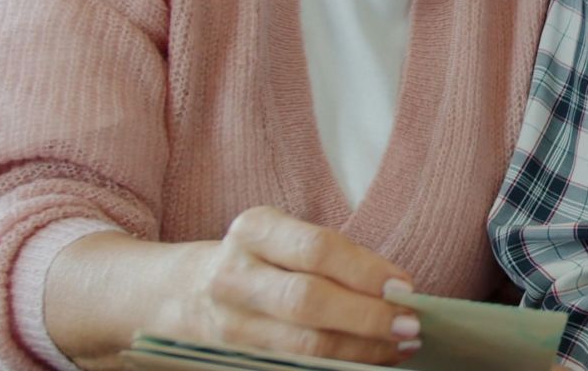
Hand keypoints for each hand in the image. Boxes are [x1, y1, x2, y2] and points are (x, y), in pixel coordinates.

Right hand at [154, 206, 419, 363]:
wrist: (176, 294)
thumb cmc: (257, 262)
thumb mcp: (282, 239)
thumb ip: (334, 259)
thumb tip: (399, 290)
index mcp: (254, 231)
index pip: (319, 250)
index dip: (368, 272)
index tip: (406, 287)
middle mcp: (235, 277)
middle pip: (309, 301)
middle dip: (368, 317)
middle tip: (411, 325)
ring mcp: (228, 326)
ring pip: (303, 347)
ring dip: (360, 351)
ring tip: (399, 349)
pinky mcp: (231, 362)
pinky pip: (293, 368)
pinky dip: (337, 367)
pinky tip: (366, 363)